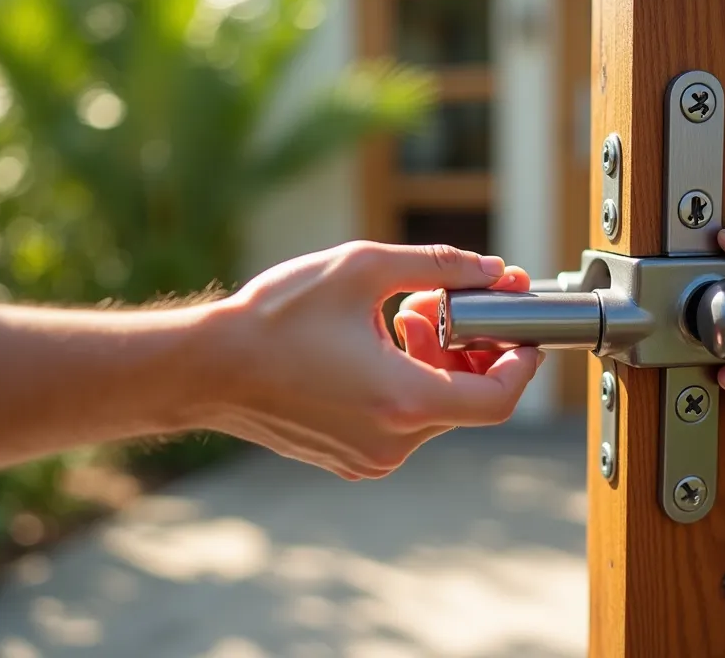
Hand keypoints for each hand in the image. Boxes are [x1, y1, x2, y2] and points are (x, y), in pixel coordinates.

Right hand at [200, 241, 542, 479]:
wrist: (204, 367)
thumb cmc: (273, 318)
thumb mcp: (362, 268)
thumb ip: (438, 266)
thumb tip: (491, 270)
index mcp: (403, 401)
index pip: (498, 398)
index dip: (521, 362)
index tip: (520, 329)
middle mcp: (393, 442)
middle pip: (467, 400)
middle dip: (468, 347)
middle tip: (441, 305)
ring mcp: (369, 457)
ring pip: (434, 409)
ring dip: (435, 362)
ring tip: (400, 316)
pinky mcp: (349, 458)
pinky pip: (402, 422)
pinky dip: (406, 384)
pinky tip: (373, 347)